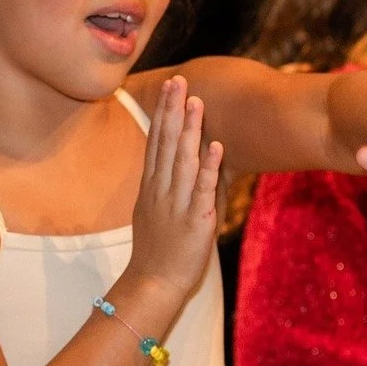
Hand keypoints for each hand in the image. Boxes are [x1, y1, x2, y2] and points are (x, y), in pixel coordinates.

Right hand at [125, 76, 222, 294]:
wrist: (153, 284)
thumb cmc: (156, 252)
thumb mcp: (152, 213)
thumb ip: (163, 187)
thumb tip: (172, 169)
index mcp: (151, 187)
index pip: (156, 142)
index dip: (163, 113)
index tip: (169, 87)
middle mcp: (161, 190)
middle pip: (167, 143)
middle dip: (173, 110)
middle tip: (179, 80)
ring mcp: (177, 204)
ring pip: (184, 160)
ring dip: (191, 130)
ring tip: (197, 102)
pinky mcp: (195, 220)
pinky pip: (203, 189)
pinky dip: (209, 167)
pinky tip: (215, 146)